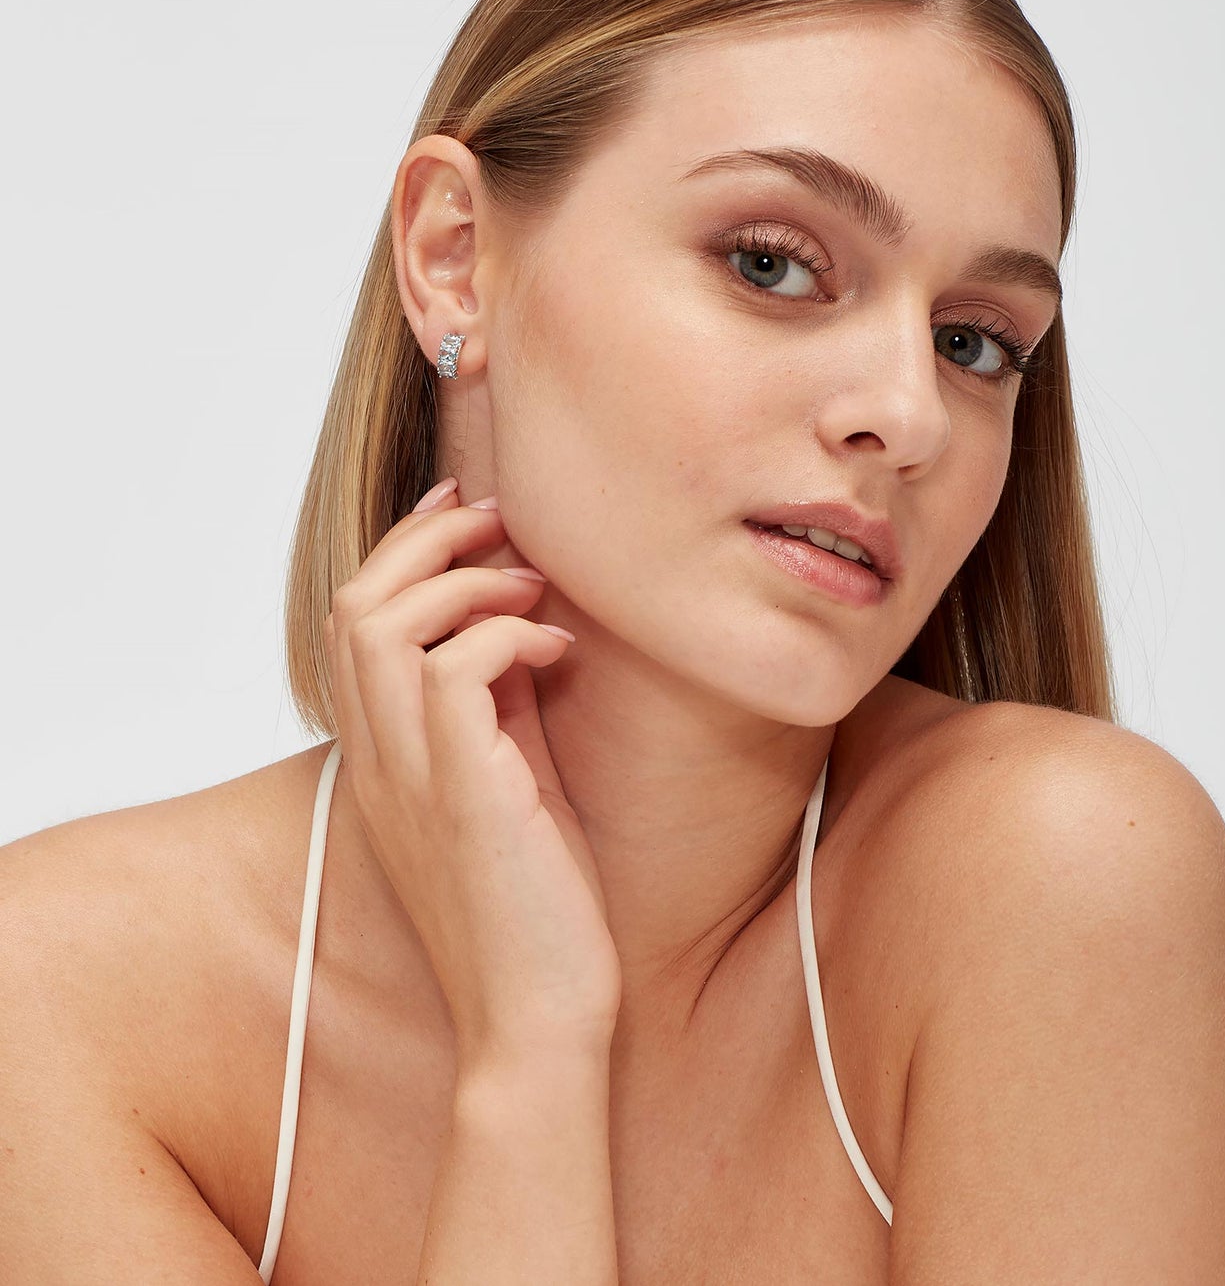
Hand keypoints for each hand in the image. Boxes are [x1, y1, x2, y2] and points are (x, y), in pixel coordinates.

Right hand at [324, 481, 621, 1066]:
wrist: (536, 1021)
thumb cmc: (533, 908)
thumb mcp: (507, 787)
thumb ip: (497, 711)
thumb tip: (519, 629)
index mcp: (380, 761)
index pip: (351, 627)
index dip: (400, 554)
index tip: (461, 516)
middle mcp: (377, 764)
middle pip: (354, 605)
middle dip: (424, 542)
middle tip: (495, 520)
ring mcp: (411, 779)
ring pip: (385, 625)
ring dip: (465, 583)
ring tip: (531, 587)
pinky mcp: (463, 794)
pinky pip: (456, 671)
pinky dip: (508, 636)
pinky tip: (561, 651)